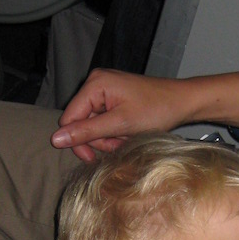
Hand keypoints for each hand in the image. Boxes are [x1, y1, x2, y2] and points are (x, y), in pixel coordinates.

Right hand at [52, 68, 186, 160]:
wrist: (183, 101)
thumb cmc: (157, 109)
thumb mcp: (120, 124)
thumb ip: (87, 131)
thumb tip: (55, 139)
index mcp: (95, 83)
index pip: (69, 118)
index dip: (78, 140)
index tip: (94, 157)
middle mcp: (96, 83)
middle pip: (81, 122)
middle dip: (99, 139)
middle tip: (119, 144)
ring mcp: (105, 90)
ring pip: (93, 125)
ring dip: (108, 138)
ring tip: (127, 137)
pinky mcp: (114, 98)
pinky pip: (104, 121)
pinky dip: (115, 132)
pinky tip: (128, 133)